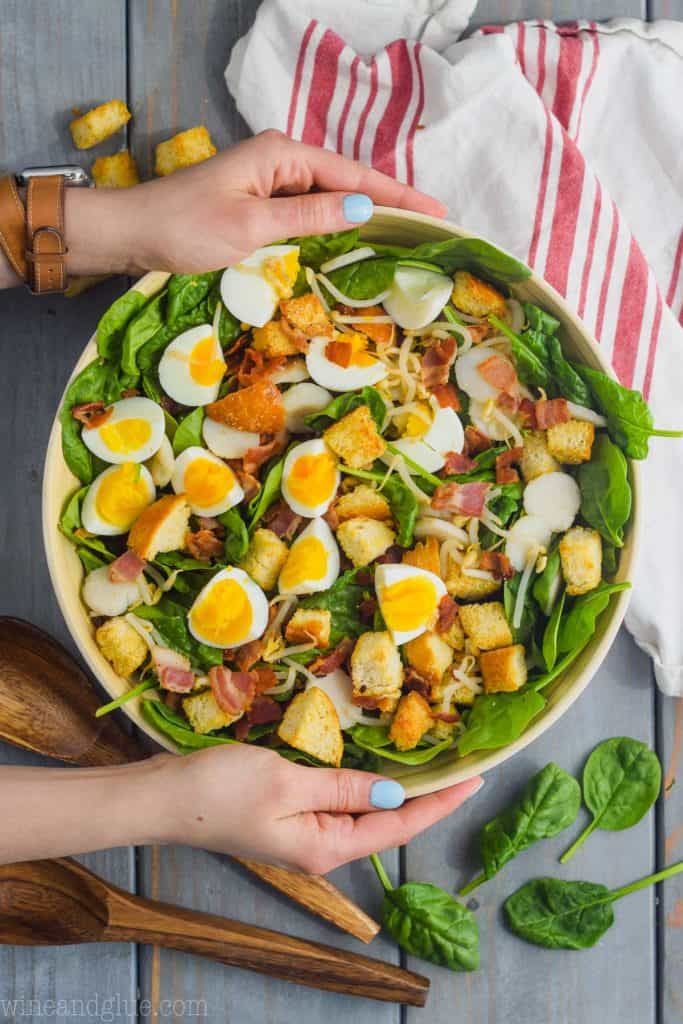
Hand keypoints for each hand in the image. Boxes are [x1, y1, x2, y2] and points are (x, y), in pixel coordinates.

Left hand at [54, 131, 445, 281]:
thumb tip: (364, 210)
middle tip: (434, 226)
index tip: (437, 212)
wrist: (133, 233)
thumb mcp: (251, 224)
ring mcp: (272, 181)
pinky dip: (339, 224)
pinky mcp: (262, 202)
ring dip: (368, 214)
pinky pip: (312, 211)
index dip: (397, 195)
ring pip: (332, 197)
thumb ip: (308, 217)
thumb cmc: (185, 227)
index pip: (353, 175)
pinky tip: (359, 238)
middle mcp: (281, 160)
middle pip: (349, 182)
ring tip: (409, 234)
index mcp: (282, 155)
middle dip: (391, 202)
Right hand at [154, 744, 481, 873]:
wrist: (162, 798)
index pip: (399, 824)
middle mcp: (322, 845)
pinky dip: (366, 781)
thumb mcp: (288, 783)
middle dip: (428, 796)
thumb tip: (395, 792)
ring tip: (435, 764)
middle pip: (388, 821)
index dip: (440, 801)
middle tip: (465, 764)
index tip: (476, 778)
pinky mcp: (290, 812)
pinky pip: (341, 799)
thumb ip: (343, 787)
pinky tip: (378, 765)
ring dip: (399, 787)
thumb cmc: (220, 791)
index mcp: (327, 846)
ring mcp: (305, 830)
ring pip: (366, 809)